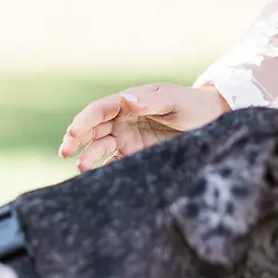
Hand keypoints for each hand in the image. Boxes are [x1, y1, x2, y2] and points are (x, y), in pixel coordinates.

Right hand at [59, 83, 231, 170]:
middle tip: (65, 152)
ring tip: (82, 169)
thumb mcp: (173, 100)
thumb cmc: (191, 104)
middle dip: (77, 139)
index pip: (99, 110)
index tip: (74, 132)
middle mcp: (122, 119)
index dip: (84, 120)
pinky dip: (104, 169)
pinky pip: (115, 162)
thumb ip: (150, 102)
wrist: (211, 120)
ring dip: (88, 156)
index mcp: (127, 102)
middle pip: (92, 129)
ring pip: (100, 146)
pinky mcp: (135, 154)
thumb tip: (125, 100)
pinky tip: (97, 177)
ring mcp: (127, 137)